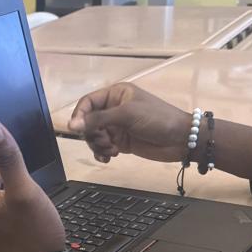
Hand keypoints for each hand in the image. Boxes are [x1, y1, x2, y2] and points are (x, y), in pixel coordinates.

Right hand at [67, 83, 190, 163]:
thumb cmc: (157, 119)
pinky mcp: (120, 141)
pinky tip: (109, 157)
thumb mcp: (126, 115)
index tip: (77, 129)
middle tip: (105, 141)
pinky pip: (102, 147)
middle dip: (92, 134)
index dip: (80, 115)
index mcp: (115, 94)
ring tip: (111, 150)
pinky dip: (102, 153)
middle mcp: (113, 109)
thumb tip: (71, 125)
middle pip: (88, 122)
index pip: (87, 102)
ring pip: (94, 136)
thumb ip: (98, 119)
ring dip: (98, 145)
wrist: (180, 139)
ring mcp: (117, 126)